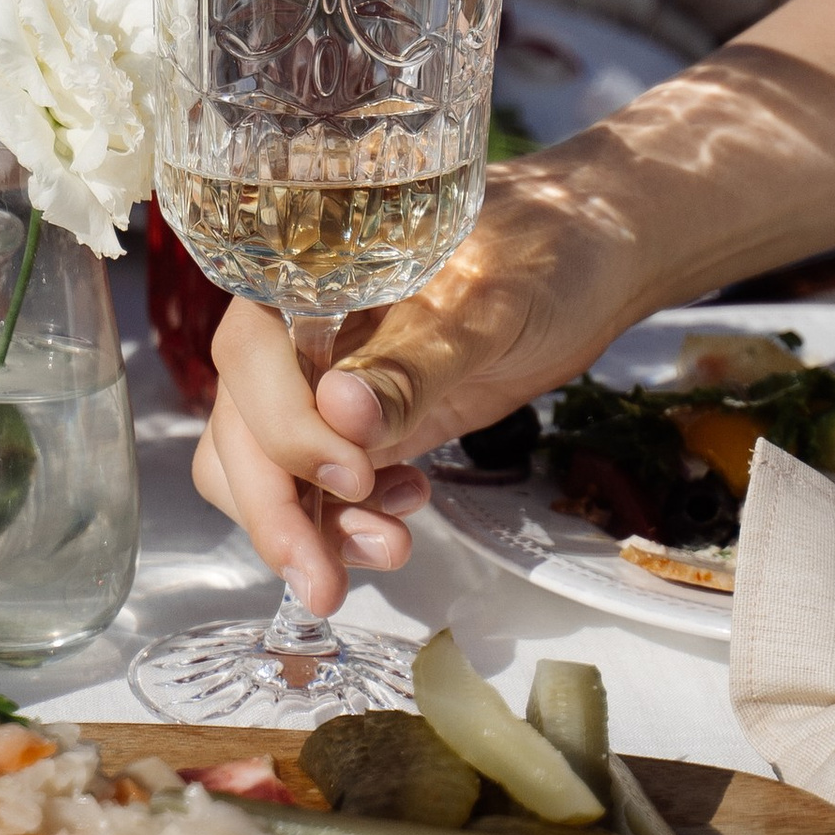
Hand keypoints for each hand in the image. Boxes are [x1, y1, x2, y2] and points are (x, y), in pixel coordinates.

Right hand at [192, 180, 637, 613]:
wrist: (592, 258)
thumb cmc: (540, 253)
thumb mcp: (484, 306)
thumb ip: (412, 364)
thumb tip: (338, 410)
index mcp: (307, 277)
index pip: (252, 360)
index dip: (286, 429)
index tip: (352, 476)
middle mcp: (301, 332)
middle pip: (242, 428)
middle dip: (276, 511)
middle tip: (323, 581)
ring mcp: (329, 384)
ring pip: (268, 470)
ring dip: (309, 526)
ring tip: (392, 547)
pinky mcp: (366, 427)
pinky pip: (322, 487)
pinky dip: (346, 520)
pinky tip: (404, 512)